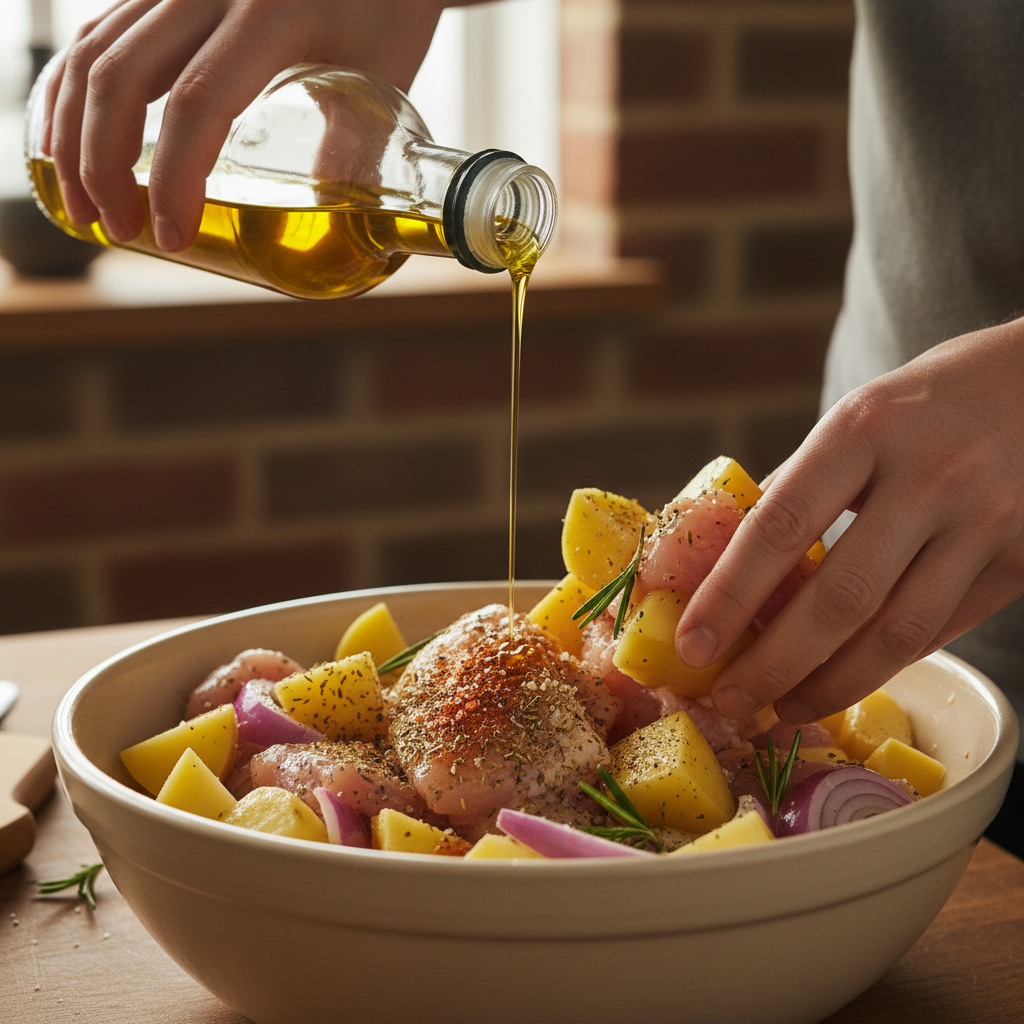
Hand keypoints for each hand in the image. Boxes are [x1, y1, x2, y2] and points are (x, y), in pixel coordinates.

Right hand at [42, 0, 453, 250]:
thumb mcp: (385, 72)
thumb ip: (353, 146)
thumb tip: (329, 223)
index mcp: (270, 12)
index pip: (200, 103)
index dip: (176, 178)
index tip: (172, 237)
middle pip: (122, 79)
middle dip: (103, 166)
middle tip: (119, 229)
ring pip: (95, 53)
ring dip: (73, 135)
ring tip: (82, 204)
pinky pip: (100, 34)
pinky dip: (70, 90)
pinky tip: (66, 139)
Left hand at [675, 320, 1023, 722]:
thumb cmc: (933, 400)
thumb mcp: (858, 418)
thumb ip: (801, 486)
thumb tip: (728, 559)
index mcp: (865, 429)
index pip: (780, 526)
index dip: (729, 595)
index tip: (691, 645)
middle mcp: (932, 476)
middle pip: (841, 598)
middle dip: (774, 664)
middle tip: (729, 700)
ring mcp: (988, 521)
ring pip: (898, 634)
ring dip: (830, 685)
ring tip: (783, 710)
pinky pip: (943, 630)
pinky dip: (885, 664)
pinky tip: (845, 681)